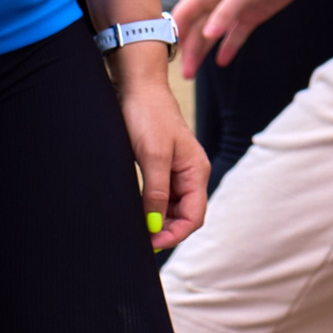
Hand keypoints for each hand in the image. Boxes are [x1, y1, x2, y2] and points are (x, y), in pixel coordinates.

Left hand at [112, 45, 207, 250]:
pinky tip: (136, 212)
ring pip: (172, 209)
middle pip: (185, 216)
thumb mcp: (153, 156)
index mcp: (196, 171)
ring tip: (136, 228)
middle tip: (140, 240)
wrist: (138, 89)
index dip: (175, 234)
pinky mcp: (162, 168)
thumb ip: (157, 191)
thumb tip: (155, 224)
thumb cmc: (149, 116)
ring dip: (158, 222)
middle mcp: (190, 175)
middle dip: (166, 231)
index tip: (151, 242)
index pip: (194, 216)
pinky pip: (161, 197)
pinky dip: (151, 209)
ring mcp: (176, 172)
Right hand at [176, 0, 329, 77]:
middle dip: (189, 50)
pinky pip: (236, 33)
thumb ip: (224, 14)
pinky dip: (229, 46)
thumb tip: (207, 35)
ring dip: (204, 51)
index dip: (174, 33)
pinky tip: (222, 61)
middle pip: (197, 28)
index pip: (183, 13)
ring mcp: (236, 7)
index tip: (165, 55)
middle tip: (185, 75)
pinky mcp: (254, 12)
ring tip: (194, 73)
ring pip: (214, 33)